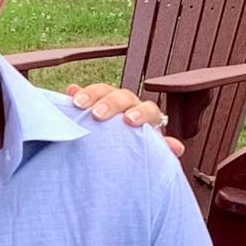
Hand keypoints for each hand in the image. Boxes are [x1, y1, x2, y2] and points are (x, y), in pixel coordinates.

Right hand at [65, 83, 185, 156]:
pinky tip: (68, 93)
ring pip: (103, 91)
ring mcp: (107, 102)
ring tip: (78, 104)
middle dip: (110, 103)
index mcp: (145, 117)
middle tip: (97, 114)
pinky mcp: (88, 103)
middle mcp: (127, 106)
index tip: (129, 121)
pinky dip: (76, 93)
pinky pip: (81, 94)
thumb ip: (160, 149)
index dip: (140, 113)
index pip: (148, 109)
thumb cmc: (135, 153)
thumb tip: (177, 147)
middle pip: (123, 96)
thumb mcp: (148, 153)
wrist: (117, 154)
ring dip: (91, 95)